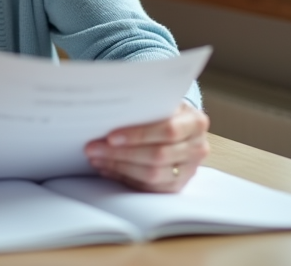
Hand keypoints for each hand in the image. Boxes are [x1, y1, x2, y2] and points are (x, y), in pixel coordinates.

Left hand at [84, 103, 209, 191]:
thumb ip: (147, 106)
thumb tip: (110, 112)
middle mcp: (197, 148)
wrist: (182, 127)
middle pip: (158, 155)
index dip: (139, 134)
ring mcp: (188, 170)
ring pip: (152, 174)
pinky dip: (124, 178)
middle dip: (121, 153)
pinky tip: (107, 169)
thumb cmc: (166, 111)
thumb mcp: (163, 102)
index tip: (111, 136)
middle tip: (94, 148)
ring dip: (119, 167)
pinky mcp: (176, 186)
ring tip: (97, 158)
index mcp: (196, 123)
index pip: (168, 130)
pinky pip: (148, 188)